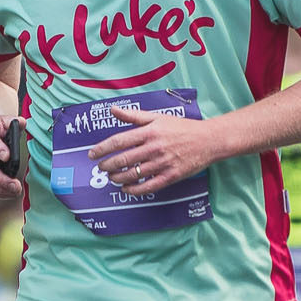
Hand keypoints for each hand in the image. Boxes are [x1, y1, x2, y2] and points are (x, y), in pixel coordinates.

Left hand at [88, 107, 216, 194]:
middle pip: (122, 159)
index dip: (102, 149)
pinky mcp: (171, 176)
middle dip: (107, 166)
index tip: (92, 154)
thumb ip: (134, 116)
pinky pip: (148, 187)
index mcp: (149, 131)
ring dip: (117, 178)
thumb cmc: (182, 127)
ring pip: (132, 174)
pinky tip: (126, 189)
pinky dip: (134, 189)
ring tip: (112, 177)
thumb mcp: (158, 117)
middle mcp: (154, 147)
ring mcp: (162, 163)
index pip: (119, 141)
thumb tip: (113, 110)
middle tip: (101, 168)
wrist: (208, 140)